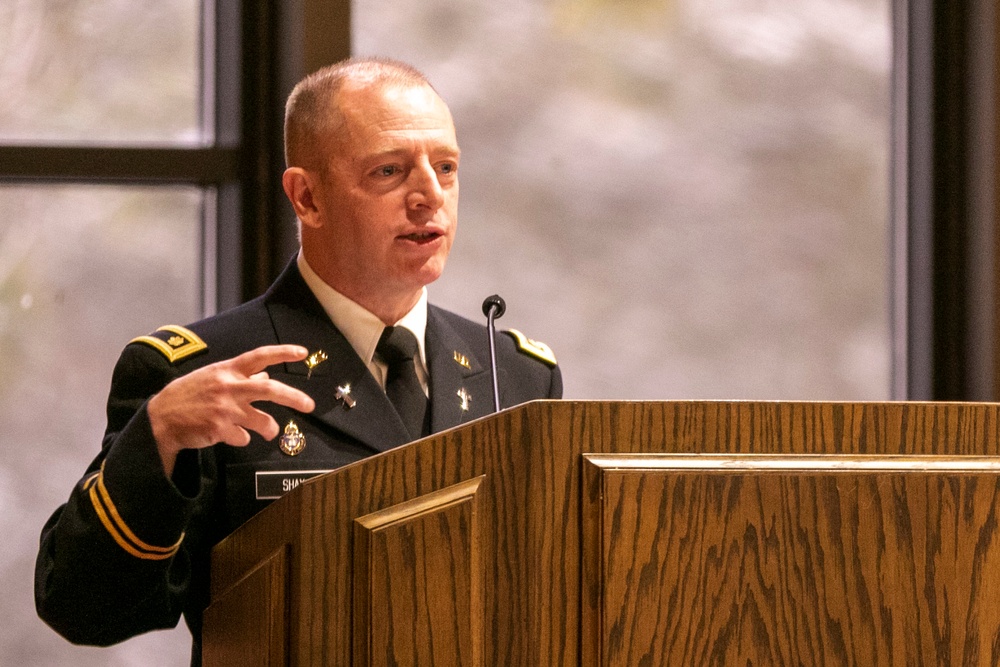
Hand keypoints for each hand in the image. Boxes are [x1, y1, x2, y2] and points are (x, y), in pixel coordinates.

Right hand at [148, 345, 315, 474]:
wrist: (161, 419)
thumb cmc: (188, 395)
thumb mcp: (212, 377)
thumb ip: (239, 375)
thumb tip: (265, 373)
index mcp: (227, 370)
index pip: (259, 356)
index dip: (282, 353)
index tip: (303, 352)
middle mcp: (228, 387)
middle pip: (270, 390)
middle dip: (294, 397)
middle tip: (310, 405)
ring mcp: (225, 409)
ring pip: (263, 421)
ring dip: (270, 428)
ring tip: (270, 431)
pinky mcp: (220, 430)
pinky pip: (244, 438)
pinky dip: (243, 438)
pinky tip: (232, 435)